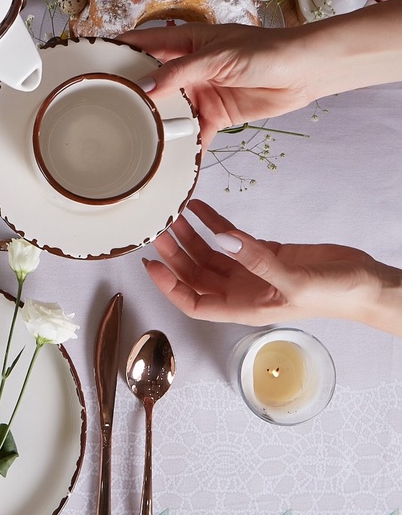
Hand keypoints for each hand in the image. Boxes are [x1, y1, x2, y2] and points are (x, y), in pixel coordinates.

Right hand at [119, 24, 311, 145]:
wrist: (304, 72)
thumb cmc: (265, 50)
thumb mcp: (217, 57)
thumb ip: (179, 72)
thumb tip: (143, 88)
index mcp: (184, 42)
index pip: (141, 44)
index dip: (116, 50)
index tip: (89, 62)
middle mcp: (187, 68)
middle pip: (150, 82)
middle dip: (129, 94)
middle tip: (101, 110)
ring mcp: (199, 92)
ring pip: (168, 110)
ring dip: (154, 124)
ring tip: (128, 139)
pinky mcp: (215, 115)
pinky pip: (193, 134)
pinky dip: (184, 148)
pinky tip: (168, 162)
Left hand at [144, 200, 395, 327]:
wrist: (364, 283)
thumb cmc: (335, 295)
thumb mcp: (294, 281)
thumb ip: (257, 261)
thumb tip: (223, 240)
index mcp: (244, 307)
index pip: (194, 302)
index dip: (169, 287)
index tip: (151, 266)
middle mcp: (242, 291)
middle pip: (195, 275)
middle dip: (173, 255)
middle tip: (157, 229)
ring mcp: (251, 270)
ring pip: (208, 254)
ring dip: (190, 236)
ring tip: (173, 214)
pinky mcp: (263, 252)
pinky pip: (230, 237)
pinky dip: (213, 222)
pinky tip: (199, 208)